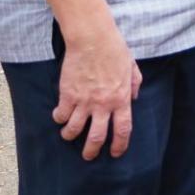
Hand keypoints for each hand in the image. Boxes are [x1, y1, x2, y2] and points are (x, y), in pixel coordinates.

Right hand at [53, 23, 140, 160]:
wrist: (93, 39)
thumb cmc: (114, 49)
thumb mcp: (132, 67)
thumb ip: (135, 84)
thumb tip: (134, 97)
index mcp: (121, 99)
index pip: (122, 130)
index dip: (119, 145)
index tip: (115, 153)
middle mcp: (103, 104)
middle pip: (97, 137)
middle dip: (91, 151)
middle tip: (88, 156)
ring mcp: (84, 101)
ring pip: (75, 129)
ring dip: (70, 136)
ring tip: (68, 135)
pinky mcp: (68, 94)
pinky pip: (61, 114)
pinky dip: (59, 118)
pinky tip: (59, 116)